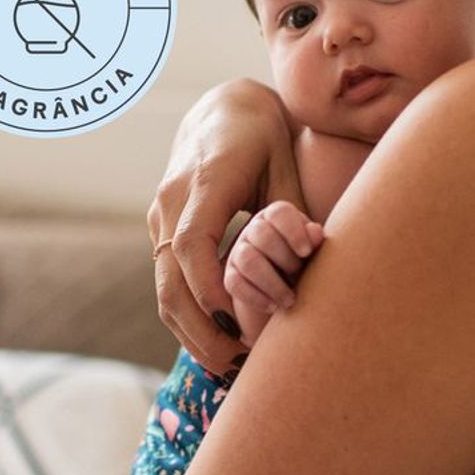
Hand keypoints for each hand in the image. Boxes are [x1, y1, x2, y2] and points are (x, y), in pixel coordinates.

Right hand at [148, 78, 304, 376]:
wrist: (223, 110)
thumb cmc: (263, 136)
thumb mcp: (285, 165)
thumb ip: (293, 211)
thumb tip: (314, 251)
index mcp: (203, 183)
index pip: (191, 246)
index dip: (210, 290)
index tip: (237, 325)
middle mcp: (171, 201)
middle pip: (169, 279)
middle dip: (200, 328)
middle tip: (236, 364)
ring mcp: (160, 216)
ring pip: (162, 286)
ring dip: (190, 329)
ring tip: (227, 363)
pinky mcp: (163, 228)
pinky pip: (166, 278)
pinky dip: (186, 312)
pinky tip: (215, 336)